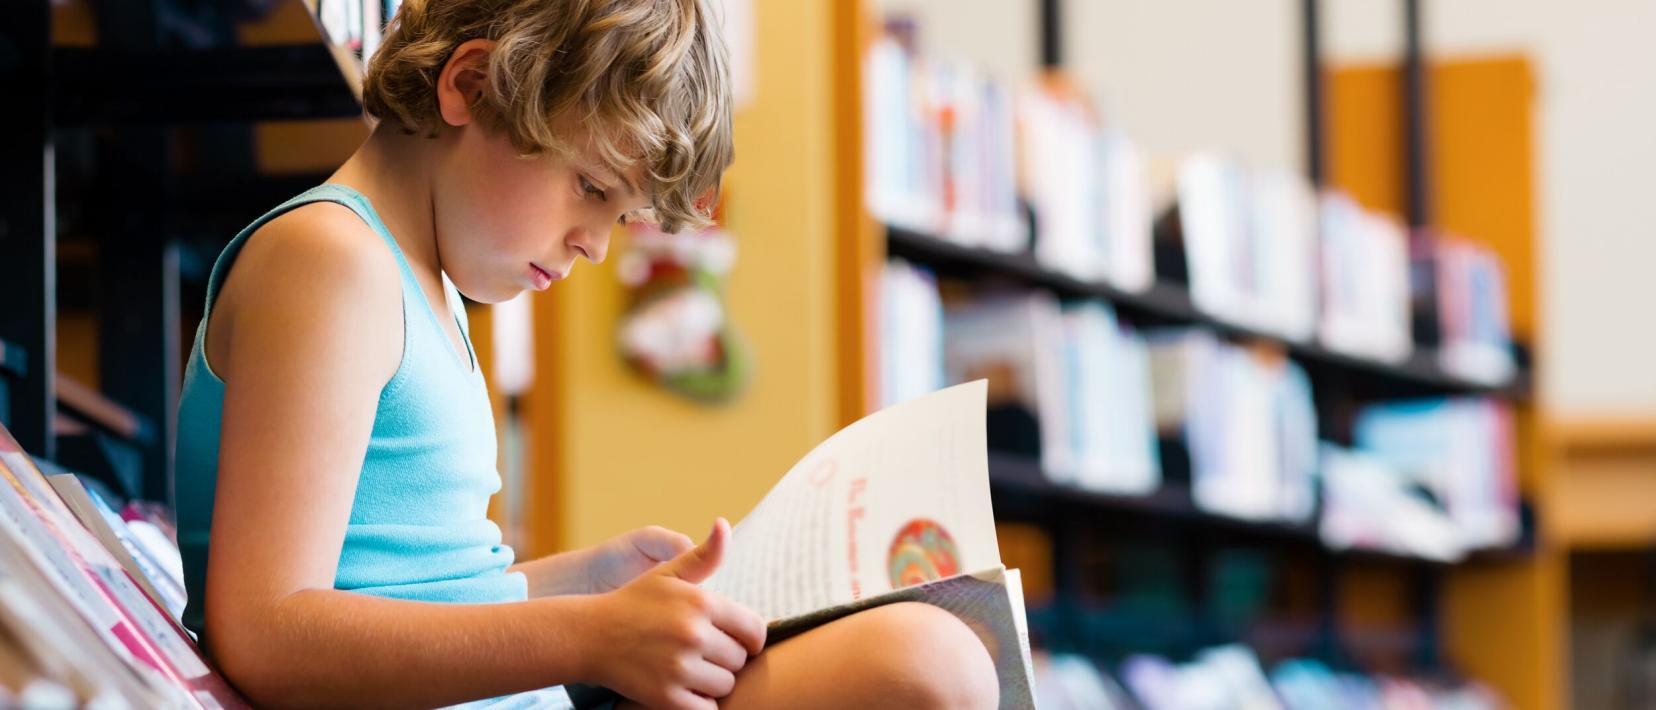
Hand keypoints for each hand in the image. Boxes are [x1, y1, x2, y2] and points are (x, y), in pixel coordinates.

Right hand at [584, 518, 766, 708]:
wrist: (589, 635)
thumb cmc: (633, 602)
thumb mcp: (667, 573)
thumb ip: (703, 556)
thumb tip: (724, 524)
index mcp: (702, 602)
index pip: (755, 630)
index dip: (748, 637)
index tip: (734, 640)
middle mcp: (694, 634)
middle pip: (739, 659)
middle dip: (725, 658)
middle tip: (700, 653)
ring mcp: (680, 668)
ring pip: (725, 685)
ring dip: (712, 682)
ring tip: (689, 669)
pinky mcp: (666, 697)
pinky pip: (707, 709)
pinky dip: (700, 704)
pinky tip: (685, 690)